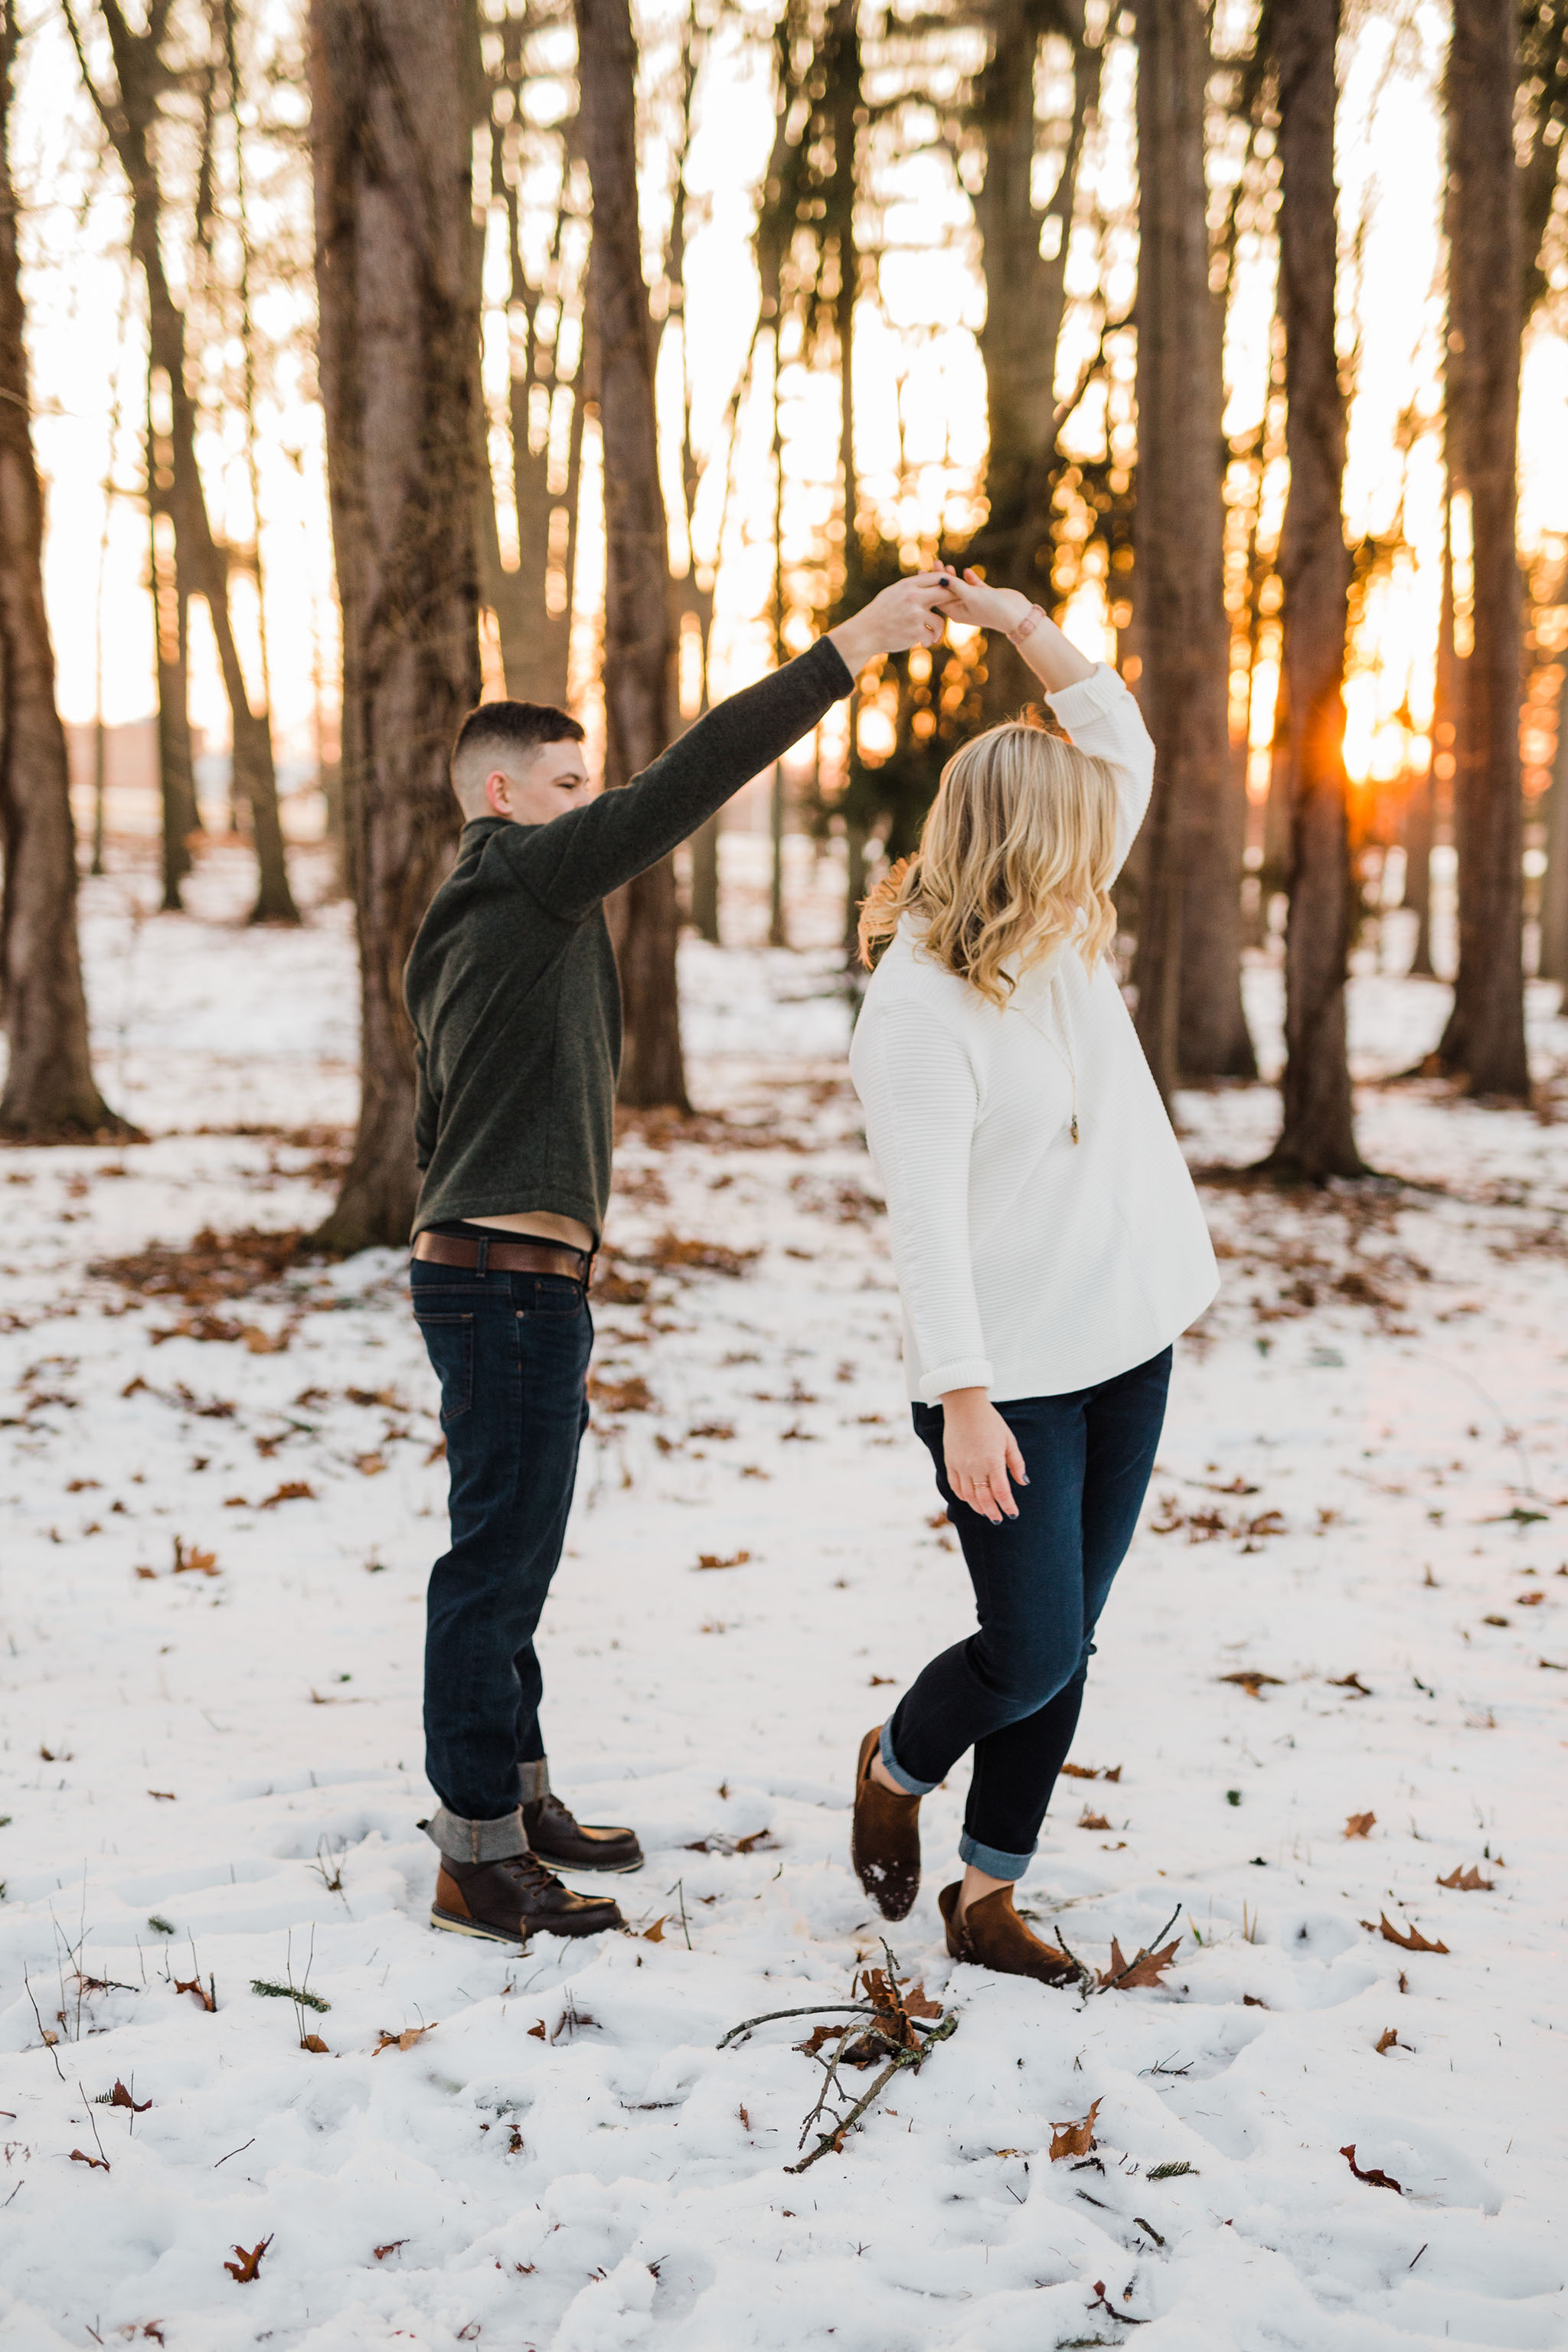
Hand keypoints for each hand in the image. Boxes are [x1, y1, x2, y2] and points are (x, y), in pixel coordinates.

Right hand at [827, 571, 949, 674]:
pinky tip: (923, 643)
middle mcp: (913, 597)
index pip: (936, 577)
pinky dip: (928, 641)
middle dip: (951, 602)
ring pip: (939, 621)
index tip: (951, 592)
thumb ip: (910, 588)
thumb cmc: (879, 614)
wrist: (865, 633)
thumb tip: (929, 579)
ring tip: (933, 636)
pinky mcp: (915, 631)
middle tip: (953, 610)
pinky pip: (931, 636)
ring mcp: (915, 614)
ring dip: (937, 631)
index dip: (948, 583)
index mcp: (907, 585)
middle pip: (944, 594)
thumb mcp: (892, 593)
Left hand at [935, 564, 1095, 689]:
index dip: (930, 584)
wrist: (1017, 615)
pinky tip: (967, 571)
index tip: (923, 572)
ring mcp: (975, 602)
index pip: (938, 598)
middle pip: (947, 592)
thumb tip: (939, 577)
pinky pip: (974, 585)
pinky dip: (970, 579)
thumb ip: (955, 586)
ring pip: (960, 588)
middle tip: (935, 563)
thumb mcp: (970, 596)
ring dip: (954, 577)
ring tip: (947, 565)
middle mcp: (964, 608)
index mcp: (956, 612)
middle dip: (941, 578)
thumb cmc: (992, 608)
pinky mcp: (986, 595)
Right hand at [939, 1388, 1026, 1523]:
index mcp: (993, 1461)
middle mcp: (975, 1467)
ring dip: (978, 1507)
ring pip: (968, 1496)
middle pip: (984, 1498)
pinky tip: (970, 1499)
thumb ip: (1016, 1463)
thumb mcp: (1009, 1440)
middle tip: (999, 1519)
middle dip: (993, 1512)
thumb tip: (1023, 1483)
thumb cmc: (990, 1422)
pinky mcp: (950, 1463)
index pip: (1002, 1492)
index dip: (1008, 1506)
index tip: (1013, 1514)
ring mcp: (960, 1466)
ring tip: (986, 1512)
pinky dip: (963, 1496)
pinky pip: (955, 1486)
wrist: (964, 1406)